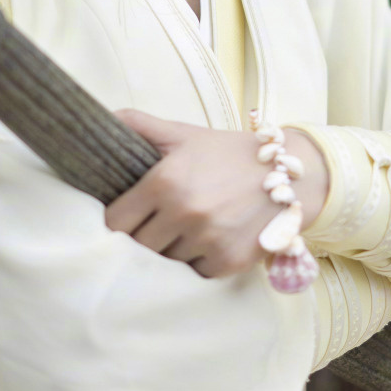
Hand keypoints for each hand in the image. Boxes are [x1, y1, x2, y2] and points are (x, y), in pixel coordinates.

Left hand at [104, 108, 328, 277]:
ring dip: (171, 252)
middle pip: (137, 247)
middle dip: (143, 239)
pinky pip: (194, 273)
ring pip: (165, 262)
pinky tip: (209, 242)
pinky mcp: (227, 262)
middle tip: (156, 227)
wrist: (289, 172)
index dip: (118, 222)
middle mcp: (184, 212)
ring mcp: (207, 240)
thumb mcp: (183, 134)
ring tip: (186, 233)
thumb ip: (139, 124)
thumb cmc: (227, 153)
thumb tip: (101, 117)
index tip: (126, 219)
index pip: (115, 222)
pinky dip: (198, 262)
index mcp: (165, 181)